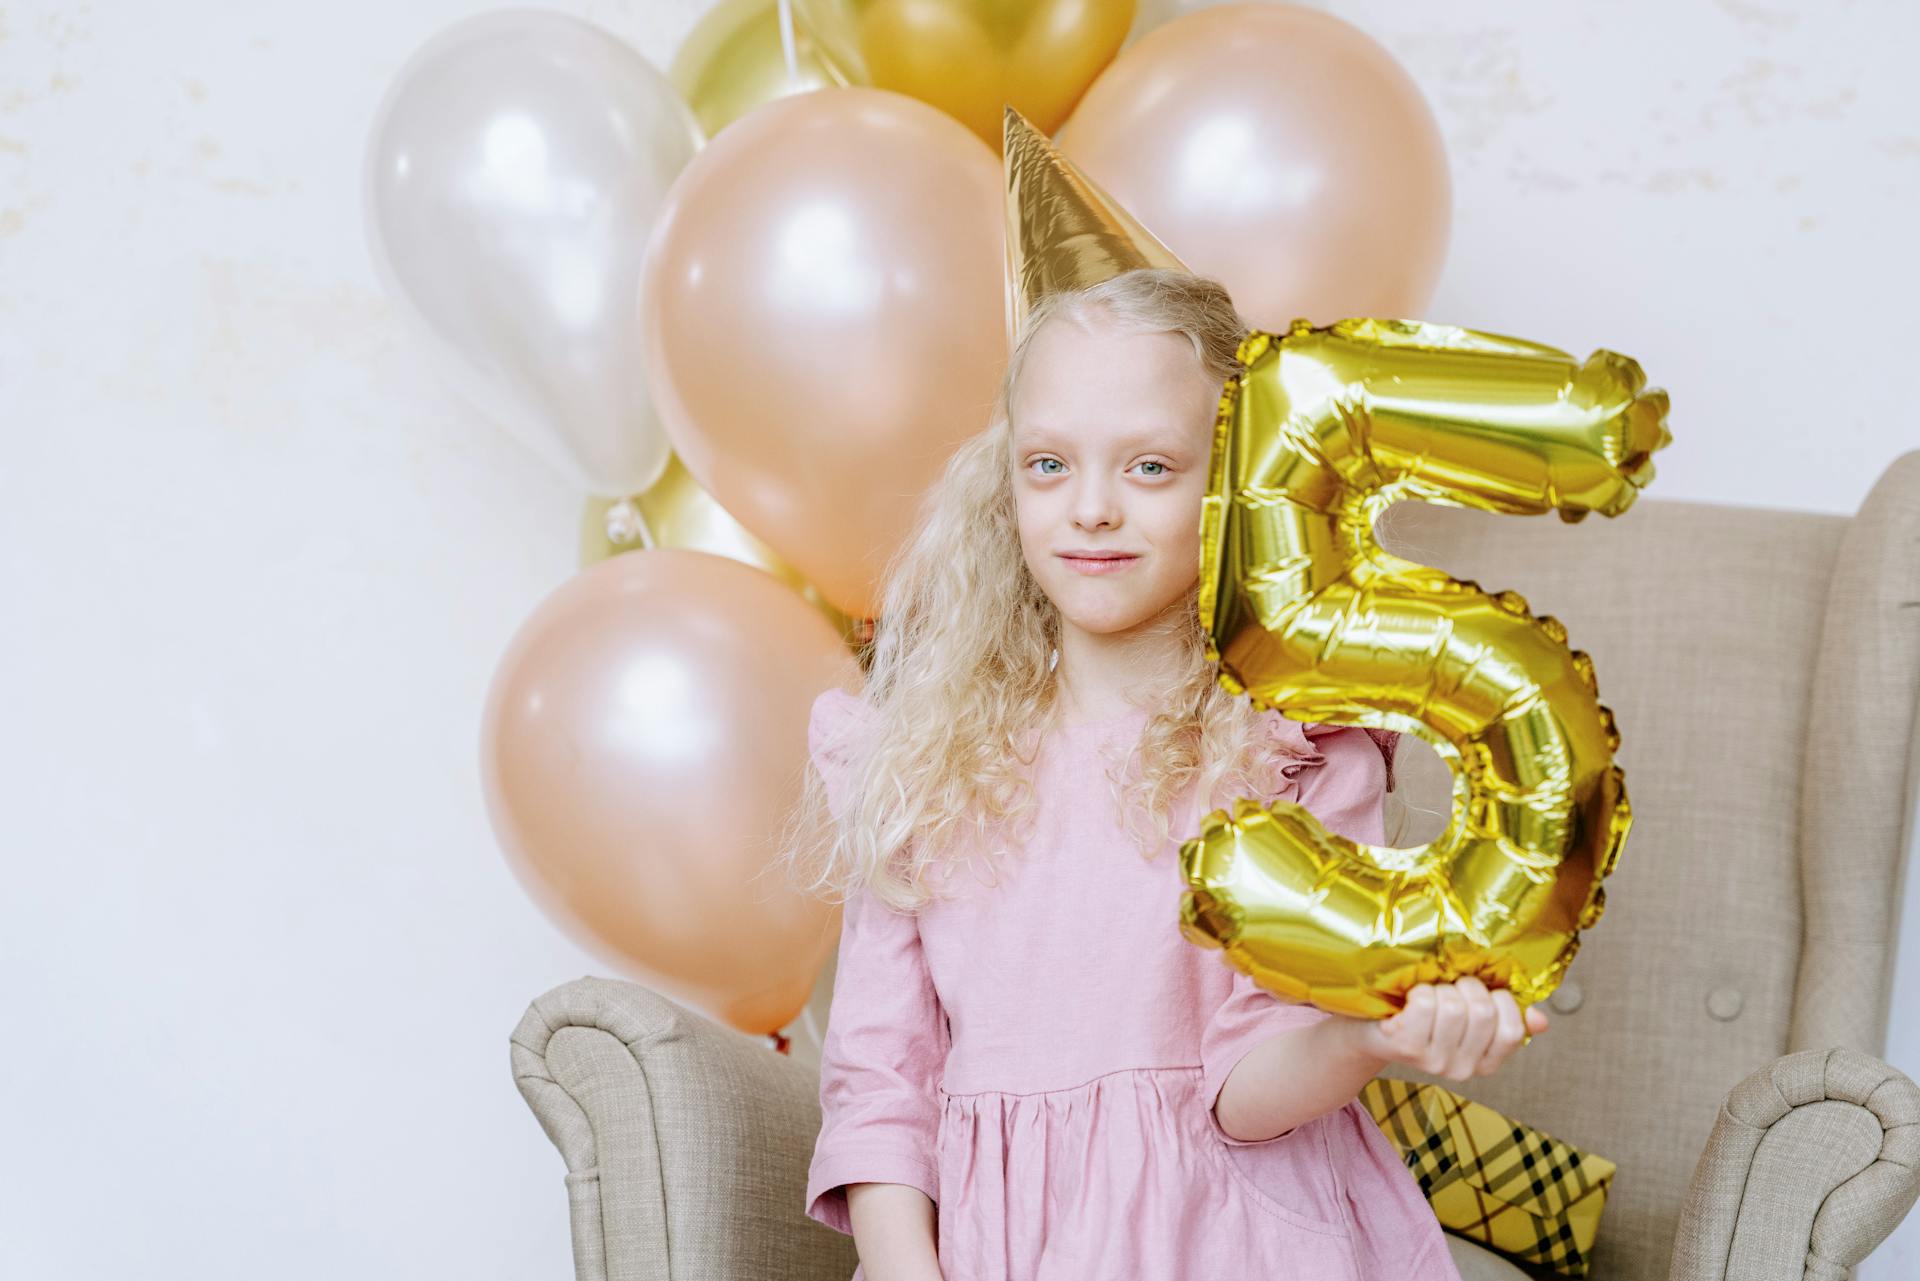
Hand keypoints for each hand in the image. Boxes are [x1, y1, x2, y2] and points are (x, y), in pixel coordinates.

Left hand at [1353, 976, 1548, 1080]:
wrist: (1369, 1029)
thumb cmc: (1422, 1015)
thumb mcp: (1468, 1017)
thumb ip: (1504, 1017)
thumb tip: (1542, 1021)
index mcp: (1486, 1061)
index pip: (1513, 1031)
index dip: (1501, 1001)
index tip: (1482, 991)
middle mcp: (1463, 1069)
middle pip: (1482, 1013)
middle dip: (1467, 986)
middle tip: (1450, 987)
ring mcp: (1434, 1062)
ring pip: (1453, 1007)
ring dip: (1440, 988)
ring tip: (1429, 993)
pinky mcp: (1405, 1047)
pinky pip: (1425, 1004)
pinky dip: (1419, 991)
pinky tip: (1409, 1001)